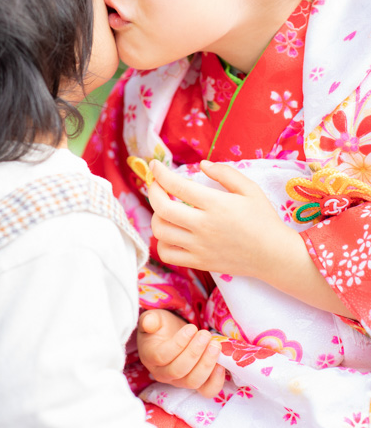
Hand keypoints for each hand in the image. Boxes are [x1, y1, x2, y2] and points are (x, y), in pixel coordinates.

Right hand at [137, 309, 224, 397]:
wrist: (170, 336)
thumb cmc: (161, 327)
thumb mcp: (153, 318)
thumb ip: (149, 319)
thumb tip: (149, 323)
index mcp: (150, 357)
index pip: (163, 356)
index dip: (179, 343)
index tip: (192, 328)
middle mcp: (163, 374)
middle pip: (179, 370)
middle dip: (195, 352)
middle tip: (205, 335)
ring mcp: (179, 381)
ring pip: (193, 381)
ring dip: (206, 364)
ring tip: (215, 345)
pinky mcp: (195, 384)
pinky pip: (206, 390)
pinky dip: (216, 381)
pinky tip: (221, 364)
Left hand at [147, 160, 290, 278]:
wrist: (274, 256)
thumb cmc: (263, 219)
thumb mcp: (250, 189)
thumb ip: (225, 173)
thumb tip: (202, 165)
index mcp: (215, 205)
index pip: (177, 186)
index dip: (160, 173)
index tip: (155, 165)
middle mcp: (203, 226)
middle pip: (162, 208)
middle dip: (153, 190)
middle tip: (156, 184)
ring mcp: (199, 247)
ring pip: (160, 231)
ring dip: (156, 215)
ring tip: (165, 209)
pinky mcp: (199, 262)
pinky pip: (167, 254)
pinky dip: (162, 242)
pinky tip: (171, 233)